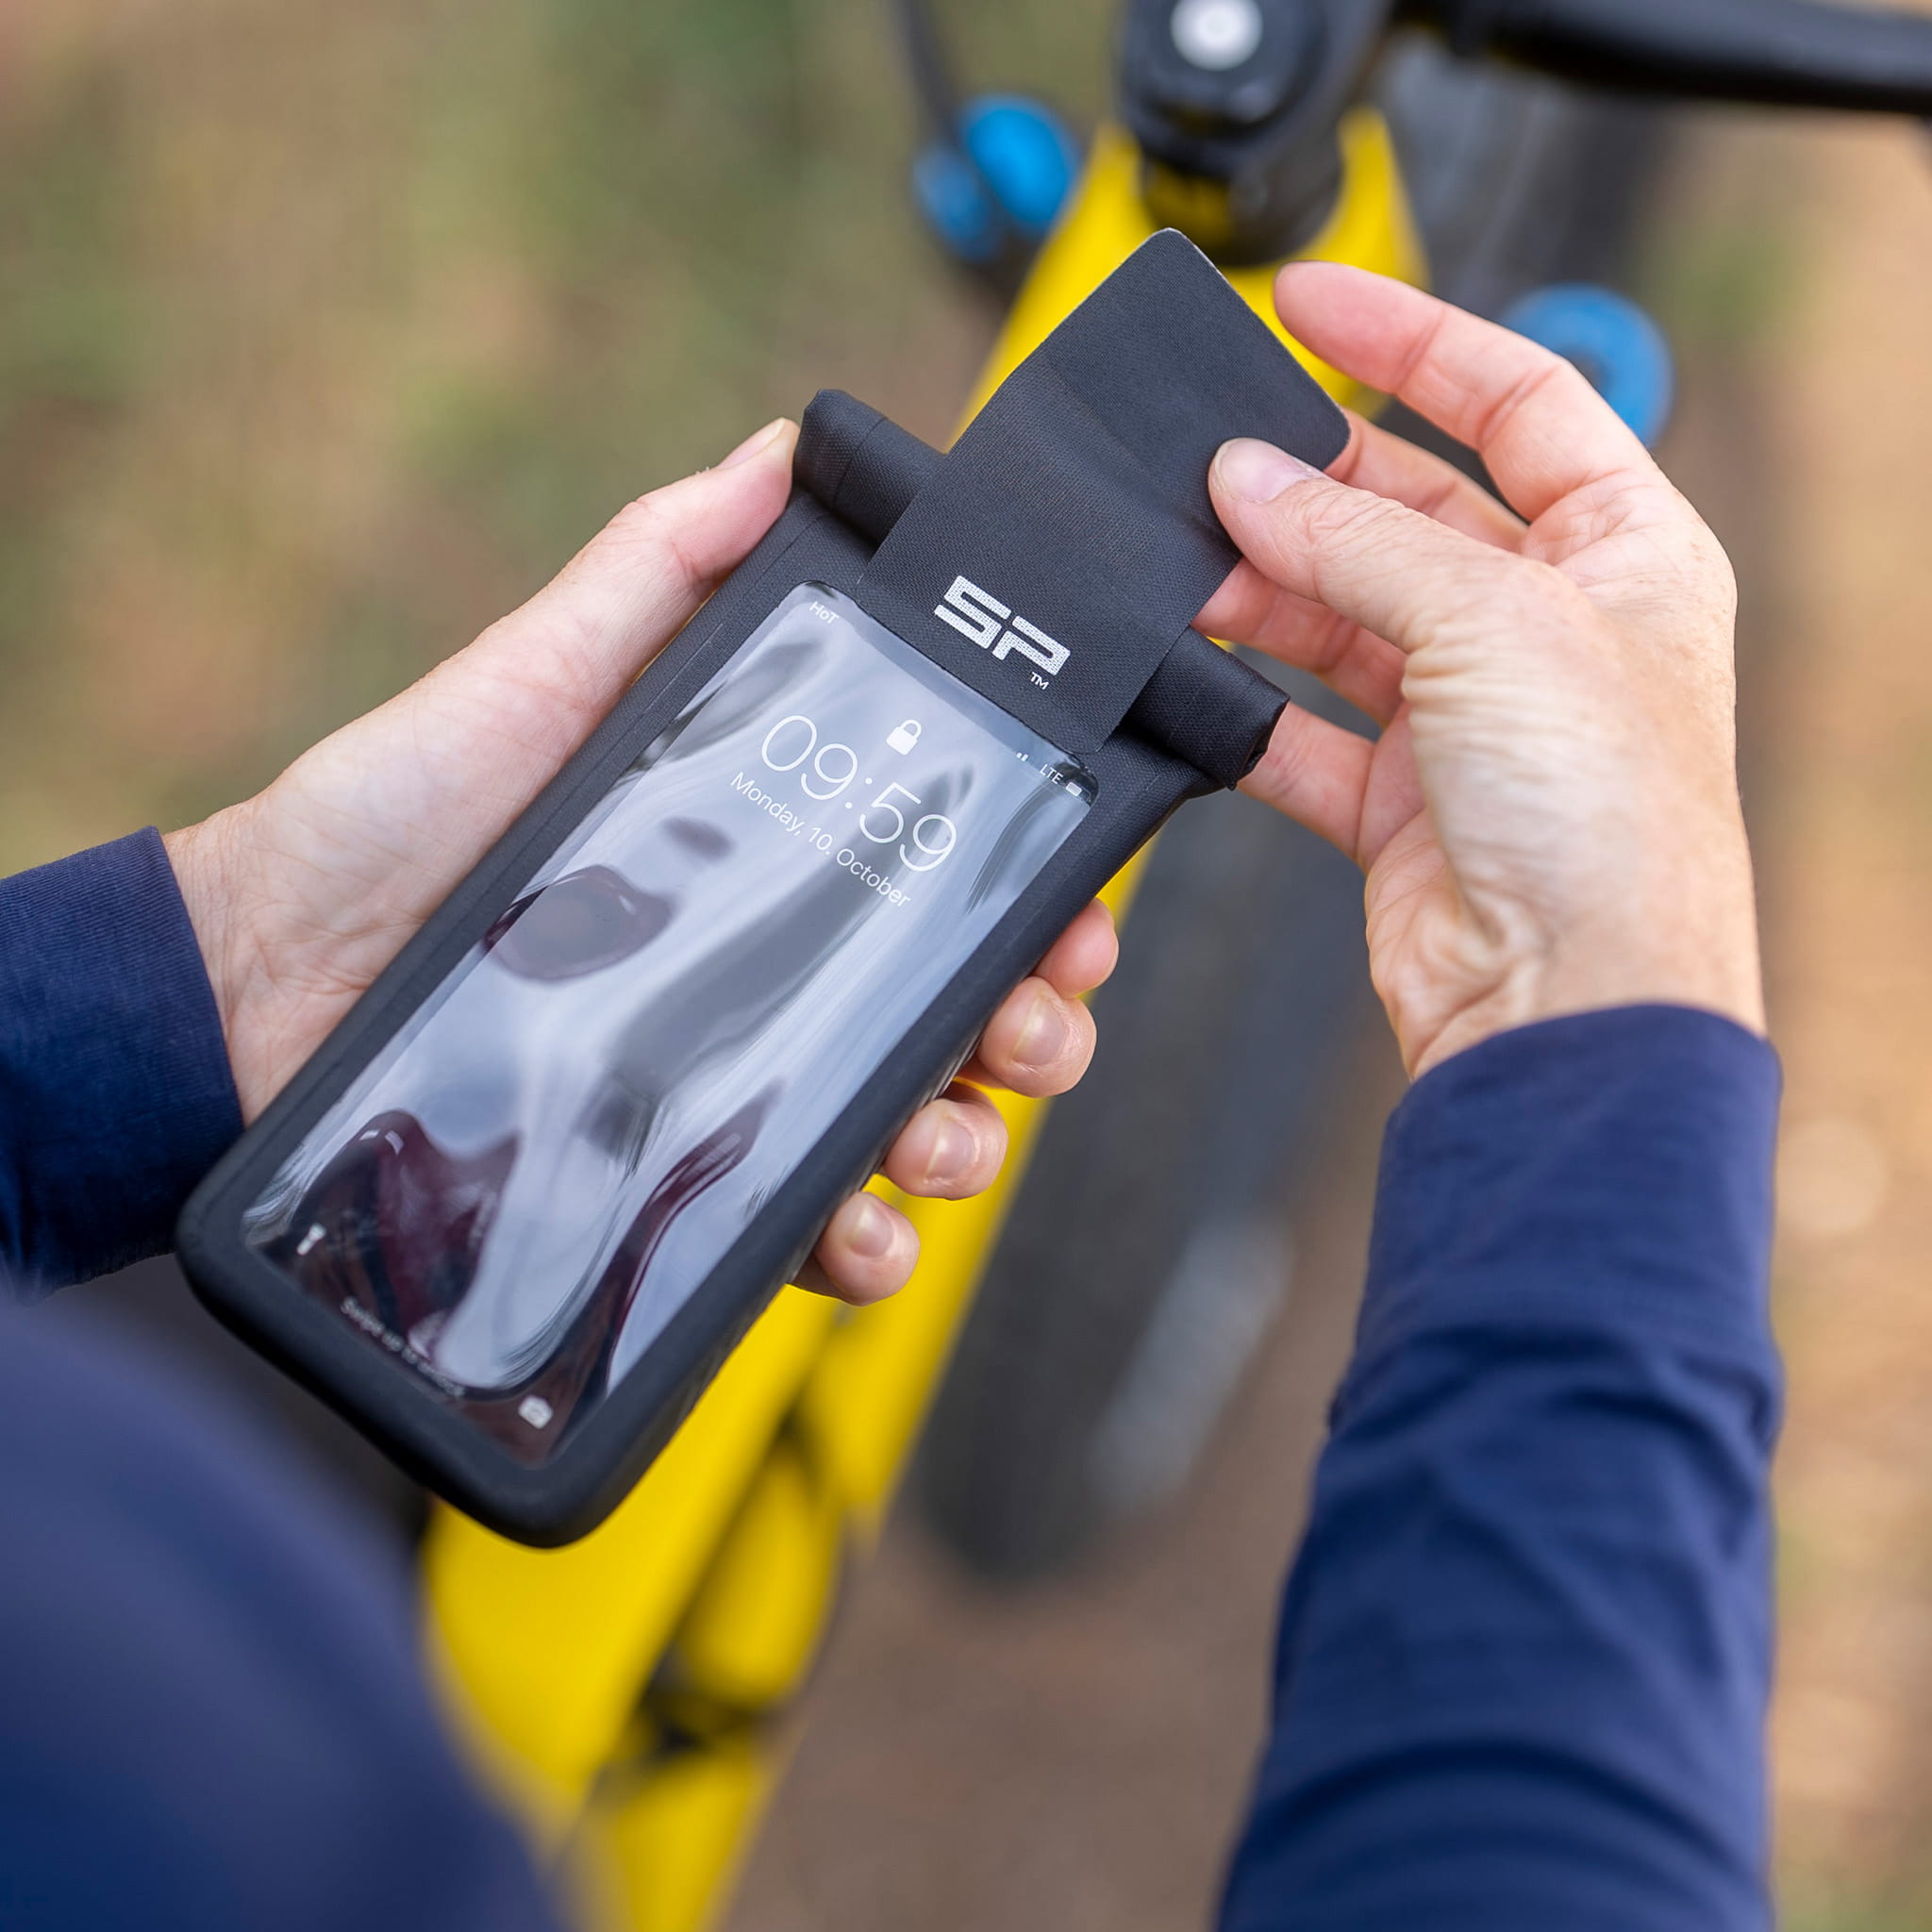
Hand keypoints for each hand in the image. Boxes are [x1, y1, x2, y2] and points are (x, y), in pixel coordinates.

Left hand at [165, 419, 1115, 1304]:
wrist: (255, 981)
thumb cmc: (394, 813)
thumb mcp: (542, 671)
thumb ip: (662, 567)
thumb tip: (789, 448)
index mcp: (772, 850)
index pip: (947, 870)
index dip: (1041, 892)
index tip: (1078, 912)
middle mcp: (769, 965)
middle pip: (957, 1005)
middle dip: (1031, 1026)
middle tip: (1031, 1028)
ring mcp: (729, 1079)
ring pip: (908, 1121)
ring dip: (968, 1141)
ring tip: (944, 1139)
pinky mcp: (676, 1180)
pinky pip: (799, 1225)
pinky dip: (859, 1243)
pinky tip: (860, 1232)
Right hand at [1196, 264, 1762, 1076]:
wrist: (1568, 1000)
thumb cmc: (1608, 820)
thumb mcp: (1490, 622)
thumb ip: (1354, 543)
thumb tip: (1249, 479)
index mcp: (1625, 554)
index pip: (1518, 400)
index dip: (1412, 340)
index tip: (1308, 302)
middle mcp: (1549, 631)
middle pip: (1408, 513)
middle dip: (1309, 484)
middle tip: (1216, 462)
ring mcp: (1469, 718)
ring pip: (1340, 619)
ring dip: (1264, 592)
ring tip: (1191, 569)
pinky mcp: (1397, 803)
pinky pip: (1299, 731)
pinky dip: (1245, 705)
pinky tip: (1197, 676)